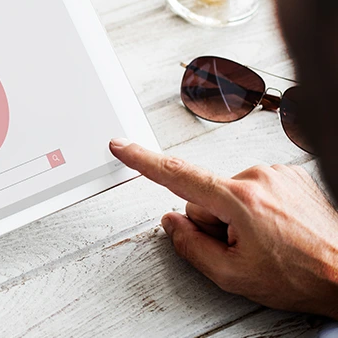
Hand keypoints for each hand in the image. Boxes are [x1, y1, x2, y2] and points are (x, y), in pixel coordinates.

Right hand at [110, 139, 337, 317]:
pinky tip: (279, 231)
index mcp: (240, 200)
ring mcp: (279, 174)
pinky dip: (259, 210)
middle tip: (243, 249)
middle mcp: (259, 177)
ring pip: (231, 194)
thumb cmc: (303, 277)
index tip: (121, 146)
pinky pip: (255, 190)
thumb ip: (191, 247)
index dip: (143, 161)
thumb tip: (172, 223)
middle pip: (206, 196)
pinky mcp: (293, 176)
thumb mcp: (234, 276)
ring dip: (238, 217)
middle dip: (214, 222)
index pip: (177, 175)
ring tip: (268, 243)